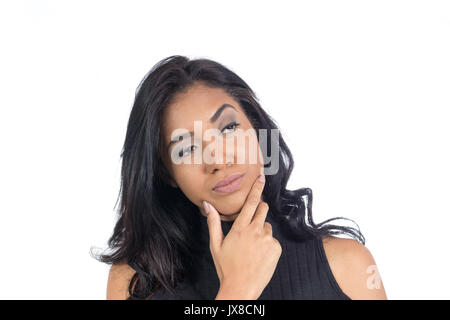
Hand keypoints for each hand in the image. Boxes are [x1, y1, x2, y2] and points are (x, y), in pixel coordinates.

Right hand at [204, 174, 281, 299]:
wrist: (241, 288)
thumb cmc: (226, 267)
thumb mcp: (216, 244)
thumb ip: (213, 222)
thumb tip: (207, 205)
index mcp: (240, 228)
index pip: (250, 202)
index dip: (257, 188)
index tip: (261, 177)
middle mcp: (255, 231)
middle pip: (263, 209)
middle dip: (260, 208)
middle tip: (253, 221)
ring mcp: (267, 240)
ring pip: (267, 226)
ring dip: (261, 232)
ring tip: (252, 248)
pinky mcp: (276, 248)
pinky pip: (273, 240)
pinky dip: (267, 244)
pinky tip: (259, 255)